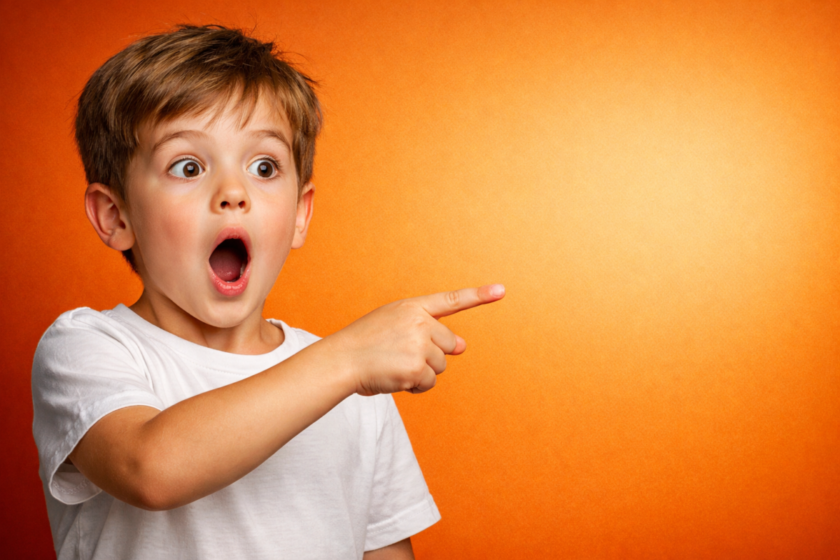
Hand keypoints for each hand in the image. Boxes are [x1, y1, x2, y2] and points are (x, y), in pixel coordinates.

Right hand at [325, 284, 504, 395]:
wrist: (341, 361)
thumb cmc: (364, 344)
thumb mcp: (394, 325)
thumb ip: (427, 330)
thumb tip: (462, 347)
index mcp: (412, 307)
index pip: (451, 300)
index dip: (478, 295)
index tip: (501, 290)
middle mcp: (420, 323)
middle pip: (448, 344)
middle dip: (431, 355)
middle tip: (401, 355)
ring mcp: (420, 345)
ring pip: (440, 366)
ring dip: (422, 372)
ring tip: (394, 366)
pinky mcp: (417, 368)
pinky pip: (429, 383)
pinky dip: (415, 387)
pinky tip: (395, 378)